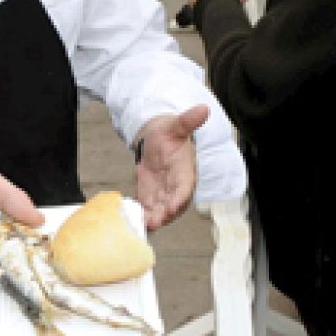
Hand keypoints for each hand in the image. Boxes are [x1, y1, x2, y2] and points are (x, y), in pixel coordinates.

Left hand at [0, 167, 43, 288]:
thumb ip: (10, 196)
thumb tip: (39, 218)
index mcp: (9, 221)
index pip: (35, 235)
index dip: (46, 242)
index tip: (57, 248)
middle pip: (25, 260)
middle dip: (35, 265)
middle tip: (44, 266)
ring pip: (6, 275)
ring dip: (13, 275)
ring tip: (18, 270)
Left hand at [134, 105, 207, 229]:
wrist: (155, 139)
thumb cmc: (168, 133)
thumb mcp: (175, 125)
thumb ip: (187, 120)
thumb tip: (203, 110)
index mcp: (185, 171)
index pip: (185, 187)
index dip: (180, 198)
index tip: (173, 206)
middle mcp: (176, 186)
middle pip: (174, 205)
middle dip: (165, 215)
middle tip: (155, 222)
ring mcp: (163, 194)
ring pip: (161, 212)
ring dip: (153, 219)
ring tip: (143, 226)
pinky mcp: (151, 197)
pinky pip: (148, 210)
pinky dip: (141, 217)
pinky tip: (132, 221)